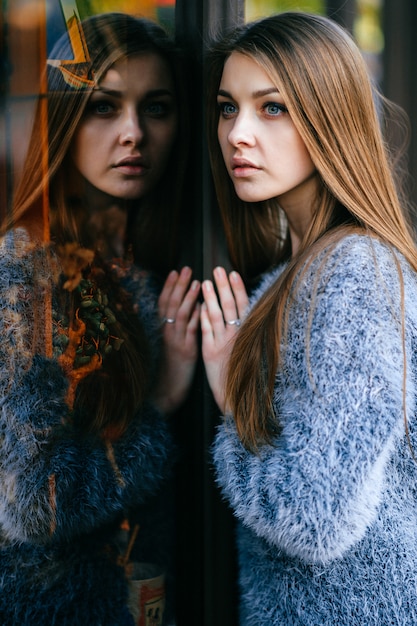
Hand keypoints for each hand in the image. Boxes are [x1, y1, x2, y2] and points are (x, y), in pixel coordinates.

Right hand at [153, 266, 199, 413]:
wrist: (166, 390)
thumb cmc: (171, 367)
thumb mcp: (172, 345)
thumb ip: (176, 328)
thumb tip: (185, 311)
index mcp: (163, 330)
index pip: (164, 303)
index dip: (169, 286)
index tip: (175, 271)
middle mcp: (167, 333)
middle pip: (171, 304)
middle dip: (178, 285)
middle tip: (186, 268)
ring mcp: (175, 341)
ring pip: (179, 315)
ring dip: (188, 297)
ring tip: (196, 281)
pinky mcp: (186, 350)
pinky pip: (190, 330)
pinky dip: (196, 316)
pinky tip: (203, 306)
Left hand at [201, 267, 248, 411]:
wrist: (237, 398)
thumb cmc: (244, 372)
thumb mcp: (249, 349)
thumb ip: (246, 330)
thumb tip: (243, 311)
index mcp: (248, 334)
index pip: (244, 306)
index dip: (238, 289)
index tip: (233, 273)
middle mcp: (237, 337)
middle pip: (230, 306)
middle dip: (224, 286)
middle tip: (218, 269)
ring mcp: (223, 344)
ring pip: (217, 316)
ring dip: (211, 297)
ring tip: (204, 281)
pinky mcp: (210, 353)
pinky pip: (206, 332)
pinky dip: (203, 317)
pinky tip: (199, 305)